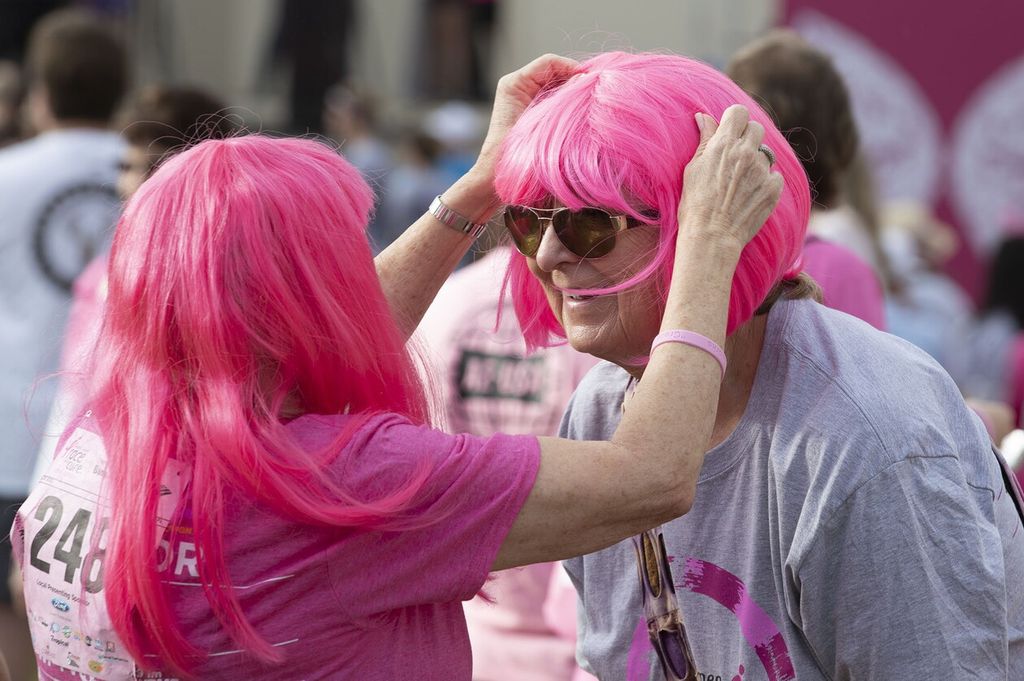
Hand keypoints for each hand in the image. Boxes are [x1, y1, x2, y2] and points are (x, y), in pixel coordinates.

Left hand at [447, 54, 578, 217]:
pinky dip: (568, 104)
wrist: (495, 179)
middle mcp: (518, 87)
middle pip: (555, 72)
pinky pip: (555, 100)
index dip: (572, 67)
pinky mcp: (532, 112)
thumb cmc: (512, 155)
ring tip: (589, 102)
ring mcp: (525, 99)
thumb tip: (583, 79)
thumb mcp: (541, 123)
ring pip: (557, 86)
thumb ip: (561, 99)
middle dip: (575, 80)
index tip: (591, 80)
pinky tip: (580, 114)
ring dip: (573, 93)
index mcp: (514, 84)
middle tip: (595, 91)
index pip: (549, 63)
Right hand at [677, 104, 783, 253]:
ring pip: (766, 154)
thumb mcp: (693, 168)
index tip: (730, 131)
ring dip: (756, 162)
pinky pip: (774, 176)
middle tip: (736, 157)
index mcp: (723, 145)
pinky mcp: (773, 188)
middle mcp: (745, 153)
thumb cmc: (694, 204)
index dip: (734, 120)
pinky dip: (766, 182)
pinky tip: (751, 195)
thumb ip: (704, 140)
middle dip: (748, 138)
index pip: (738, 112)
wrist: (711, 237)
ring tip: (741, 182)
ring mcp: (762, 170)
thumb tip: (703, 117)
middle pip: (756, 128)